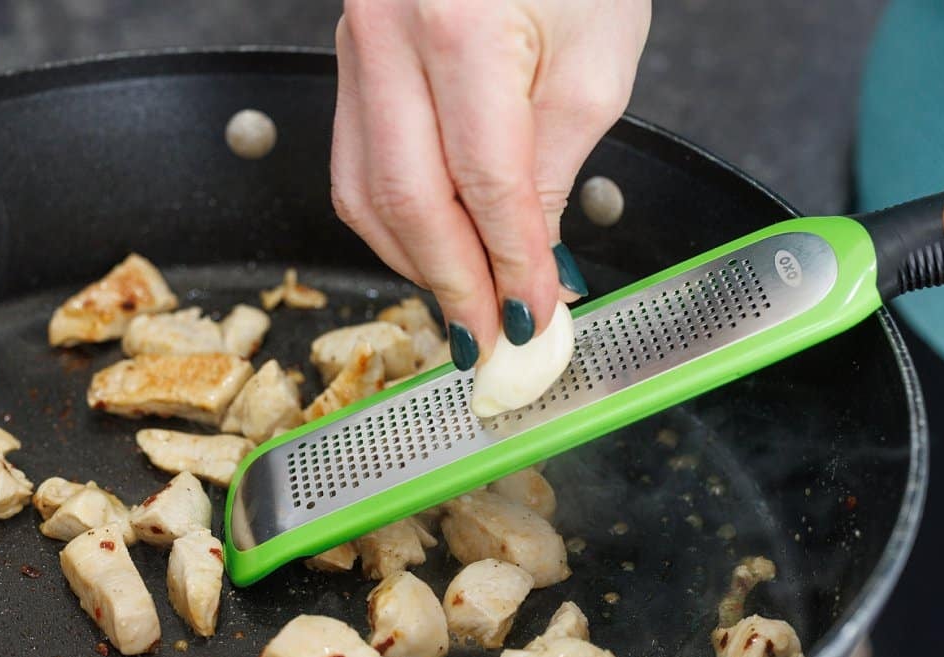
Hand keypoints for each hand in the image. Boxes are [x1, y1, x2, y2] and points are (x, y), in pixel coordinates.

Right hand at [330, 0, 650, 366]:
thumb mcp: (594, 60)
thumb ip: (555, 168)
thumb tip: (533, 262)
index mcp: (458, 23)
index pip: (484, 183)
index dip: (511, 264)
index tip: (534, 316)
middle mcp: (387, 32)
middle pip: (407, 201)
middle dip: (454, 285)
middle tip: (489, 338)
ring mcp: (356, 44)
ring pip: (365, 193)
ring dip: (416, 264)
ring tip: (466, 303)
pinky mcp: (350, 58)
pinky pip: (356, 164)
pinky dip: (394, 223)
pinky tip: (432, 249)